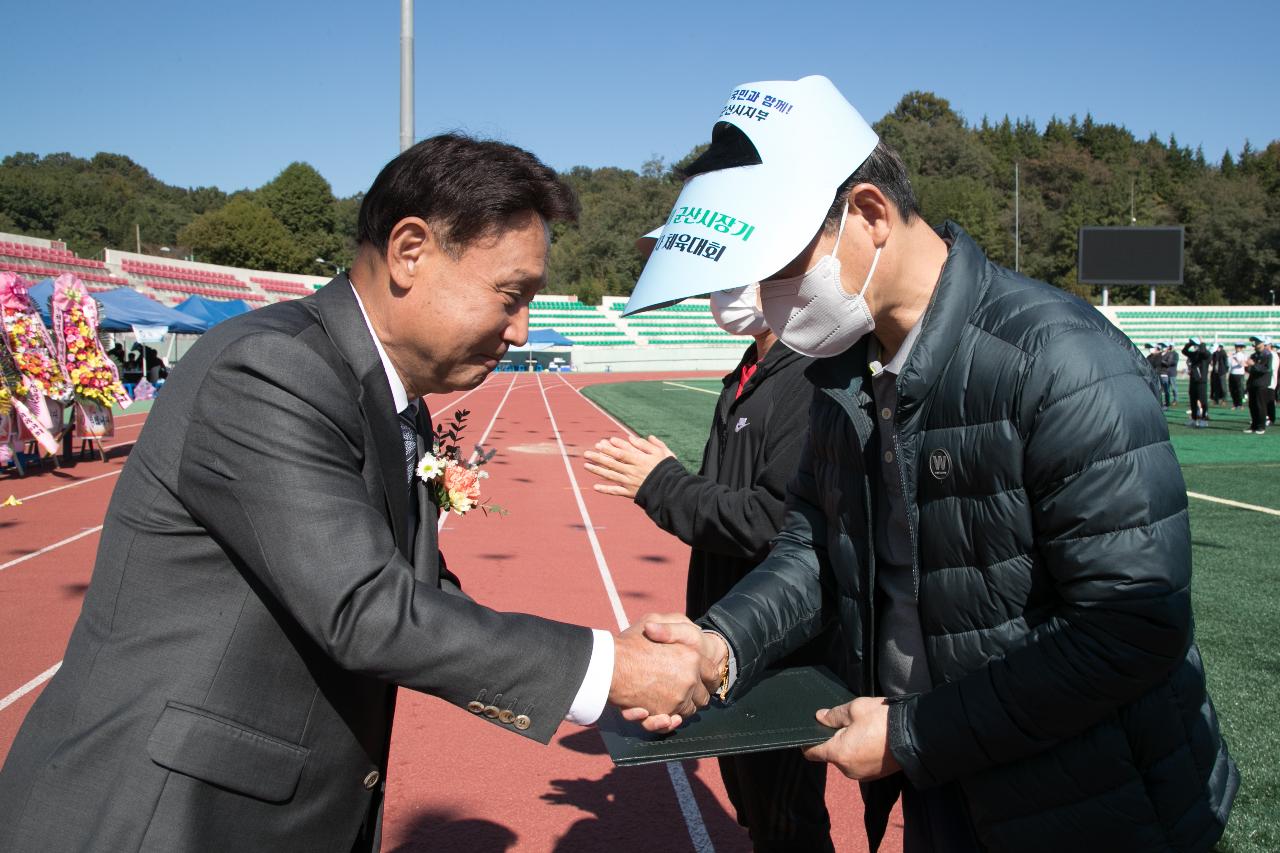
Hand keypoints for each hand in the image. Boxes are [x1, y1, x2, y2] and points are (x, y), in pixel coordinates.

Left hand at [583, 435, 675, 498]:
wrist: (672, 490)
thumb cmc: (668, 469)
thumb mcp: (663, 453)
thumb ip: (648, 444)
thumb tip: (633, 437)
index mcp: (640, 460)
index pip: (622, 452)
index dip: (610, 447)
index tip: (600, 443)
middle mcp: (632, 471)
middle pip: (612, 463)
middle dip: (598, 457)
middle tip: (586, 453)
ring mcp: (630, 482)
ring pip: (611, 475)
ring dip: (597, 470)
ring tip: (586, 465)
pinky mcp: (630, 492)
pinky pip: (616, 491)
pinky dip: (605, 489)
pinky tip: (595, 487)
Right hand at [609, 614, 716, 732]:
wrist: (607, 664)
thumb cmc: (630, 641)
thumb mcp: (653, 620)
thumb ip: (672, 625)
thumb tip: (691, 630)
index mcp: (691, 657)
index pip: (712, 673)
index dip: (708, 677)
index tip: (704, 679)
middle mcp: (688, 680)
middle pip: (703, 696)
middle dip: (696, 694)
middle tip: (686, 690)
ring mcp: (676, 699)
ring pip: (688, 711)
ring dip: (682, 708)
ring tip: (672, 701)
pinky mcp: (661, 714)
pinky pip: (671, 723)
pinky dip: (668, 722)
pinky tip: (665, 717)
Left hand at [802, 697, 900, 780]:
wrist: (915, 735)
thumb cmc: (883, 721)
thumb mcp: (855, 709)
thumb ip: (833, 715)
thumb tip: (819, 717)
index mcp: (839, 754)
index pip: (812, 753)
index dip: (808, 742)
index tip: (812, 731)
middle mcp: (848, 769)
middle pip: (831, 754)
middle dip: (834, 739)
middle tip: (846, 723)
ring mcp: (862, 774)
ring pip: (846, 759)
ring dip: (849, 746)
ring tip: (863, 729)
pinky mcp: (874, 775)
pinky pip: (859, 763)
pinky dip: (860, 752)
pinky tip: (872, 738)